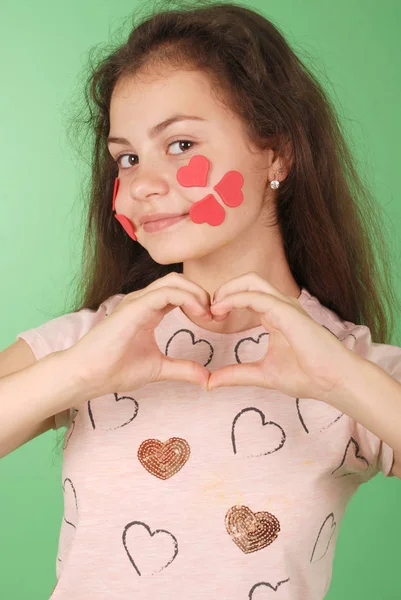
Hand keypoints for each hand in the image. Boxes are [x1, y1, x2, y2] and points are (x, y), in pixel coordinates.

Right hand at [65, 272, 212, 396]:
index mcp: (148, 310)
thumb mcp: (158, 369)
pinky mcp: (134, 307)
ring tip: (208, 314)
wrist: (86, 376)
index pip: (179, 292)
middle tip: (216, 315)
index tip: (215, 321)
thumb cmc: (113, 370)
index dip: (200, 301)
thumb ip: (182, 369)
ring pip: (174, 281)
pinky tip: (199, 314)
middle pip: (179, 281)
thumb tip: (207, 379)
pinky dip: (187, 298)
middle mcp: (142, 301)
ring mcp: (137, 301)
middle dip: (202, 293)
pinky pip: (166, 292)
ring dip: (197, 294)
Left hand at [208, 272, 358, 402]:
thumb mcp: (262, 374)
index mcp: (275, 315)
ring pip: (251, 281)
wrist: (335, 382)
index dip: (225, 301)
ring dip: (227, 290)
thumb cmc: (308, 376)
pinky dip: (235, 299)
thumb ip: (236, 375)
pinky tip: (220, 310)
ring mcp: (286, 306)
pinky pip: (257, 296)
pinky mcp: (288, 312)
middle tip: (208, 311)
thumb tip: (209, 383)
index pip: (246, 294)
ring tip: (213, 309)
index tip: (210, 318)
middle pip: (247, 280)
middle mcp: (281, 306)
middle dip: (224, 290)